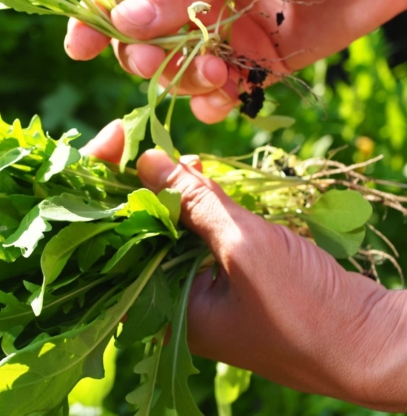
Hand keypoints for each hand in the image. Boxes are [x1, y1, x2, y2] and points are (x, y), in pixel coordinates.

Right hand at [66, 0, 406, 123]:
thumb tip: (123, 24)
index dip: (95, 19)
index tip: (79, 49)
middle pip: (142, 41)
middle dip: (147, 59)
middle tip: (164, 62)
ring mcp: (221, 32)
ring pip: (176, 72)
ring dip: (186, 81)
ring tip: (217, 72)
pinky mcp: (252, 60)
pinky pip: (217, 93)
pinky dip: (214, 103)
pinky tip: (224, 98)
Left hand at [82, 121, 406, 411]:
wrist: (373, 342)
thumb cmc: (304, 309)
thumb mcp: (243, 247)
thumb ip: (192, 203)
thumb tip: (146, 160)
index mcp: (161, 311)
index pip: (114, 241)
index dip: (106, 187)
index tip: (115, 138)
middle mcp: (173, 305)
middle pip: (140, 233)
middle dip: (142, 184)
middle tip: (143, 142)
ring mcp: (203, 294)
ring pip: (173, 232)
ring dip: (175, 193)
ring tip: (179, 159)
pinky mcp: (230, 282)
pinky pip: (203, 238)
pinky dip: (203, 208)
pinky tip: (204, 179)